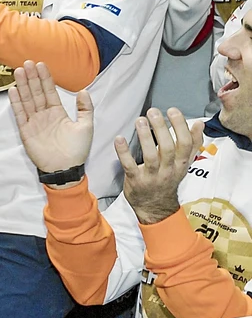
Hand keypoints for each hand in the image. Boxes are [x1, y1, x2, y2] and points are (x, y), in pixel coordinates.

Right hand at [7, 61, 93, 173]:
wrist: (65, 169)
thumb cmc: (77, 150)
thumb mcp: (86, 126)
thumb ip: (85, 109)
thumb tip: (83, 91)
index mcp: (58, 112)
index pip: (50, 91)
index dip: (45, 78)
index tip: (41, 65)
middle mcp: (44, 114)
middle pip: (36, 92)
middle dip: (32, 78)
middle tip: (27, 63)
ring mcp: (34, 121)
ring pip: (27, 100)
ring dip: (23, 85)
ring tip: (19, 71)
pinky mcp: (25, 131)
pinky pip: (20, 114)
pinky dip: (16, 103)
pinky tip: (13, 90)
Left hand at [118, 108, 204, 224]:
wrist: (156, 206)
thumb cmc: (168, 179)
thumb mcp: (183, 163)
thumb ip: (191, 144)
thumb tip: (199, 124)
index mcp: (181, 163)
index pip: (186, 144)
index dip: (181, 126)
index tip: (173, 111)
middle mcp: (169, 170)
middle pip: (168, 148)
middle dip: (162, 128)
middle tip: (153, 112)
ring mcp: (152, 176)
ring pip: (151, 156)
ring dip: (145, 137)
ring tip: (140, 120)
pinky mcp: (136, 181)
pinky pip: (130, 165)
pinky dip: (124, 152)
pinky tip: (119, 139)